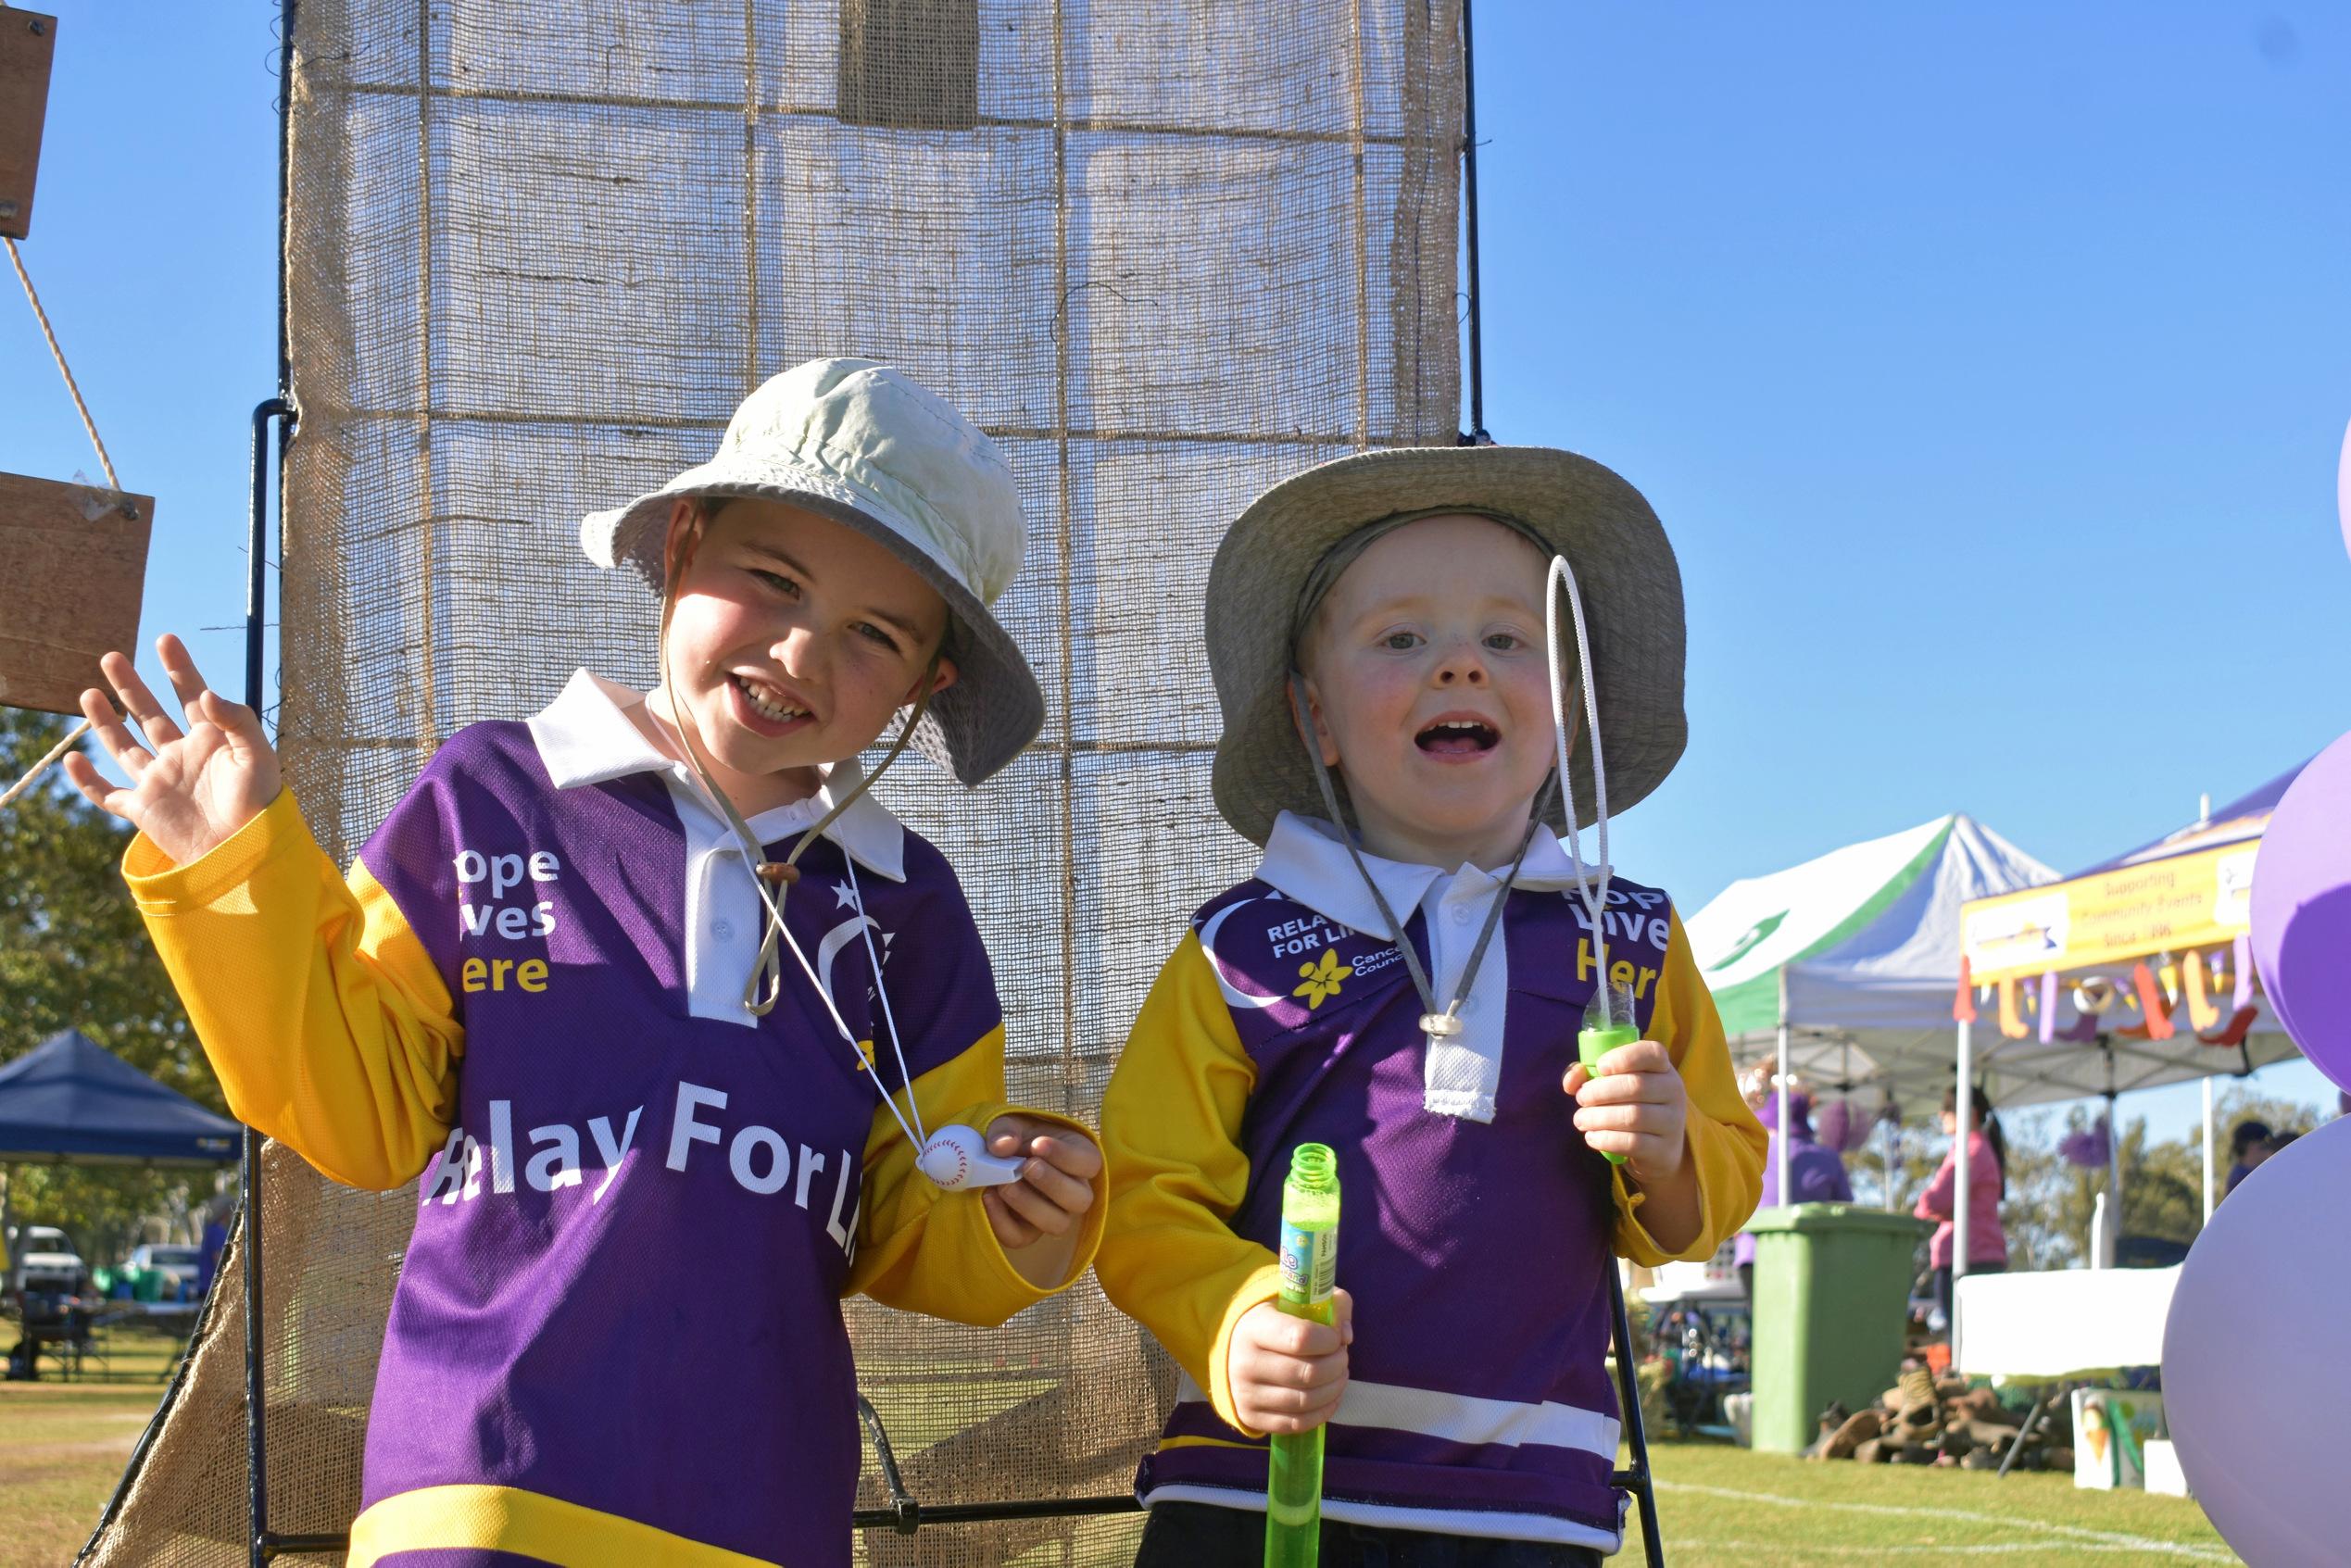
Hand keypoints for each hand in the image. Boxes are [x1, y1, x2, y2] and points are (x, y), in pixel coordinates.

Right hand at [62, 637, 281, 865]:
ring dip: (106, 721)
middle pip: (150, 714)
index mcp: (211, 740)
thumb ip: (237, 720)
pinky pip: (108, 793)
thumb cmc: (261, 804)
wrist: (247, 852)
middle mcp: (182, 756)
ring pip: (125, 746)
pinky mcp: (144, 810)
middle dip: (132, 686)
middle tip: (112, 657)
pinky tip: (72, 759)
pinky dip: (87, 780)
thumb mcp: (258, 755)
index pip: (190, 695)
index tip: (166, 639)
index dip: (179, 668)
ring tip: (89, 692)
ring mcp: (161, 781)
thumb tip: (204, 693)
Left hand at [978, 1115, 1102, 1250]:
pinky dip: (1002, 1221)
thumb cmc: (1016, 1137)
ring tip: (1005, 1185)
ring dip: (1029, 1206)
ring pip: (1057, 1224)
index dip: (1066, 1156)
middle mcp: (1074, 1191)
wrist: (995, 1157)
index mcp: (1080, 1158)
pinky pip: (1020, 1237)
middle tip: (1026, 1167)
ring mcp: (1053, 1214)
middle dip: (1053, 1184)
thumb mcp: (1010, 1124)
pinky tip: (988, 1196)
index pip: (1089, 1163)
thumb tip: (1002, 1146)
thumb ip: (1006, 1130)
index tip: (1038, 1144)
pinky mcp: (1026, 1231)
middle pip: (1081, 1200)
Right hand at [1228, 1289, 1353, 1435]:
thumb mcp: (1298, 1303)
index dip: (1329, 1340)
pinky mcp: (1251, 1417)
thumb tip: (1346, 1336)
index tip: (1336, 1338)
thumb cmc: (1274, 1323)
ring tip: (1339, 1375)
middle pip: (1308, 1373)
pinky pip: (1297, 1424)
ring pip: (1305, 1401)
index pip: (1301, 1338)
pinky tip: (1330, 1397)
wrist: (1233, 1351)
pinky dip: (1322, 1412)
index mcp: (1255, 1328)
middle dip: (1337, 1366)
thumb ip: (1332, 1306)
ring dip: (1334, 1389)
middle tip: (1342, 1358)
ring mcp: (1246, 1394)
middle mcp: (1245, 1363)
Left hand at [1564, 1038, 1689, 1188]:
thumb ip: (1588, 1075)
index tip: (1601, 1067)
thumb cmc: (1629, 1106)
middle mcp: (1673, 1091)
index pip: (1652, 1053)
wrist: (1657, 1151)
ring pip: (1632, 1116)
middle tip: (1581, 1098)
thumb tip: (1571, 1081)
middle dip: (1599, 1092)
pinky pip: (1632, 1143)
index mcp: (1662, 1068)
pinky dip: (1605, 1139)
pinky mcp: (1664, 1150)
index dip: (1624, 1057)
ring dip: (1598, 1117)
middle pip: (1636, 1086)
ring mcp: (1673, 1122)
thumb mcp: (1613, 1084)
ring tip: (1581, 1119)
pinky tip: (1592, 1137)